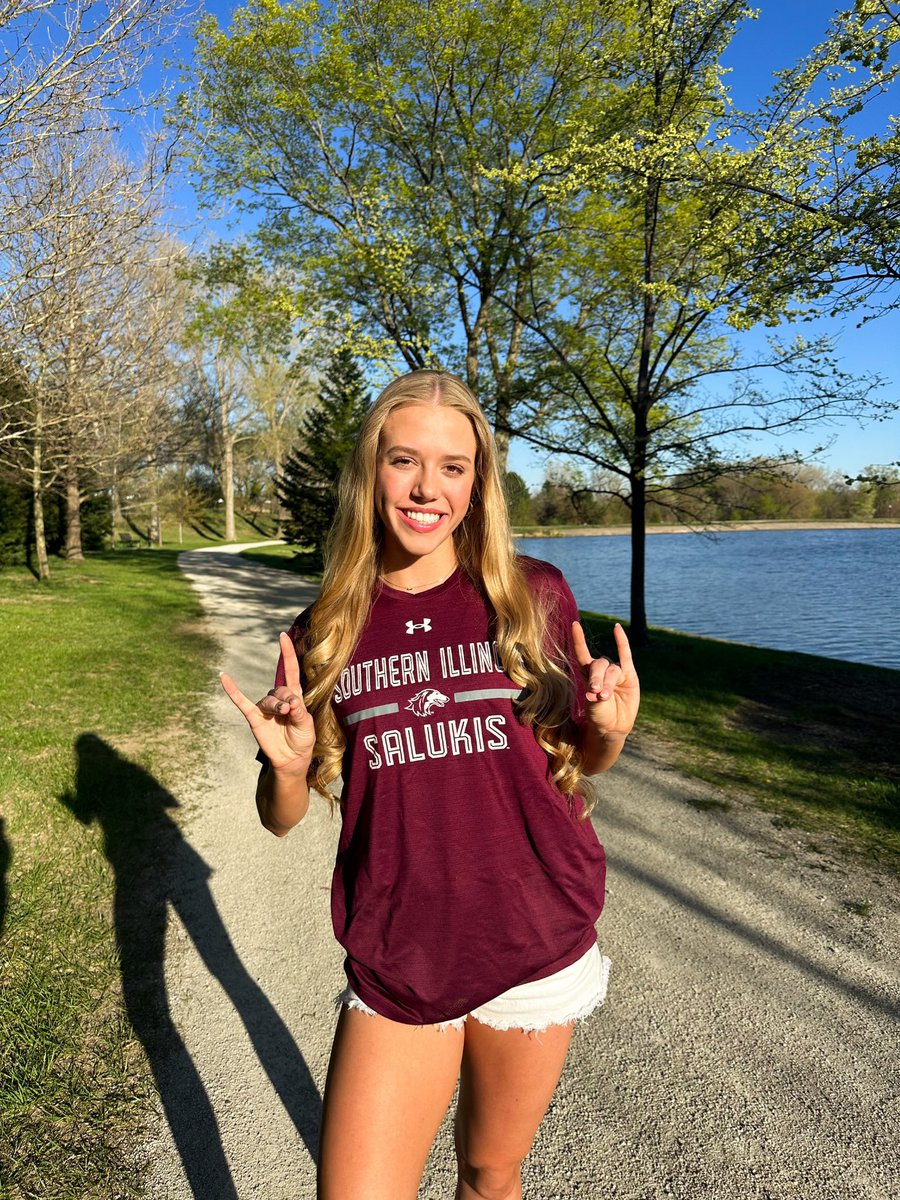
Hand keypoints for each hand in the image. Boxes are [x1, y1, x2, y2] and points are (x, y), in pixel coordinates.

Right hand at [220, 632, 315, 770]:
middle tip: (290, 712)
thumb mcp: (307, 726)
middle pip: (280, 689)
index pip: (290, 670)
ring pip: (268, 699)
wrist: (292, 759)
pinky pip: (242, 702)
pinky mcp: (255, 718)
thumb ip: (300, 713)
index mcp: (294, 697)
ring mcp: (266, 708)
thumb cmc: (302, 740)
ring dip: (275, 705)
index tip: (283, 636)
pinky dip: (232, 690)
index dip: (288, 653)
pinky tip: (223, 677)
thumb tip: (291, 702)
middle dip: (286, 700)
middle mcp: (279, 699)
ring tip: (283, 714)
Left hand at [571, 621, 639, 740]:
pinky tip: (616, 628)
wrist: (613, 727)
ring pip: (612, 670)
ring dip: (608, 682)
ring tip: (605, 697)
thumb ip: (596, 694)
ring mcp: (616, 672)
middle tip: (596, 692)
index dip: (579, 639)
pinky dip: (621, 641)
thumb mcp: (593, 705)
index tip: (574, 624)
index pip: (582, 653)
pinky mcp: (629, 675)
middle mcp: (601, 670)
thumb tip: (598, 689)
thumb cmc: (599, 715)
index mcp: (587, 673)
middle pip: (598, 665)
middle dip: (597, 678)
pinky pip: (626, 655)